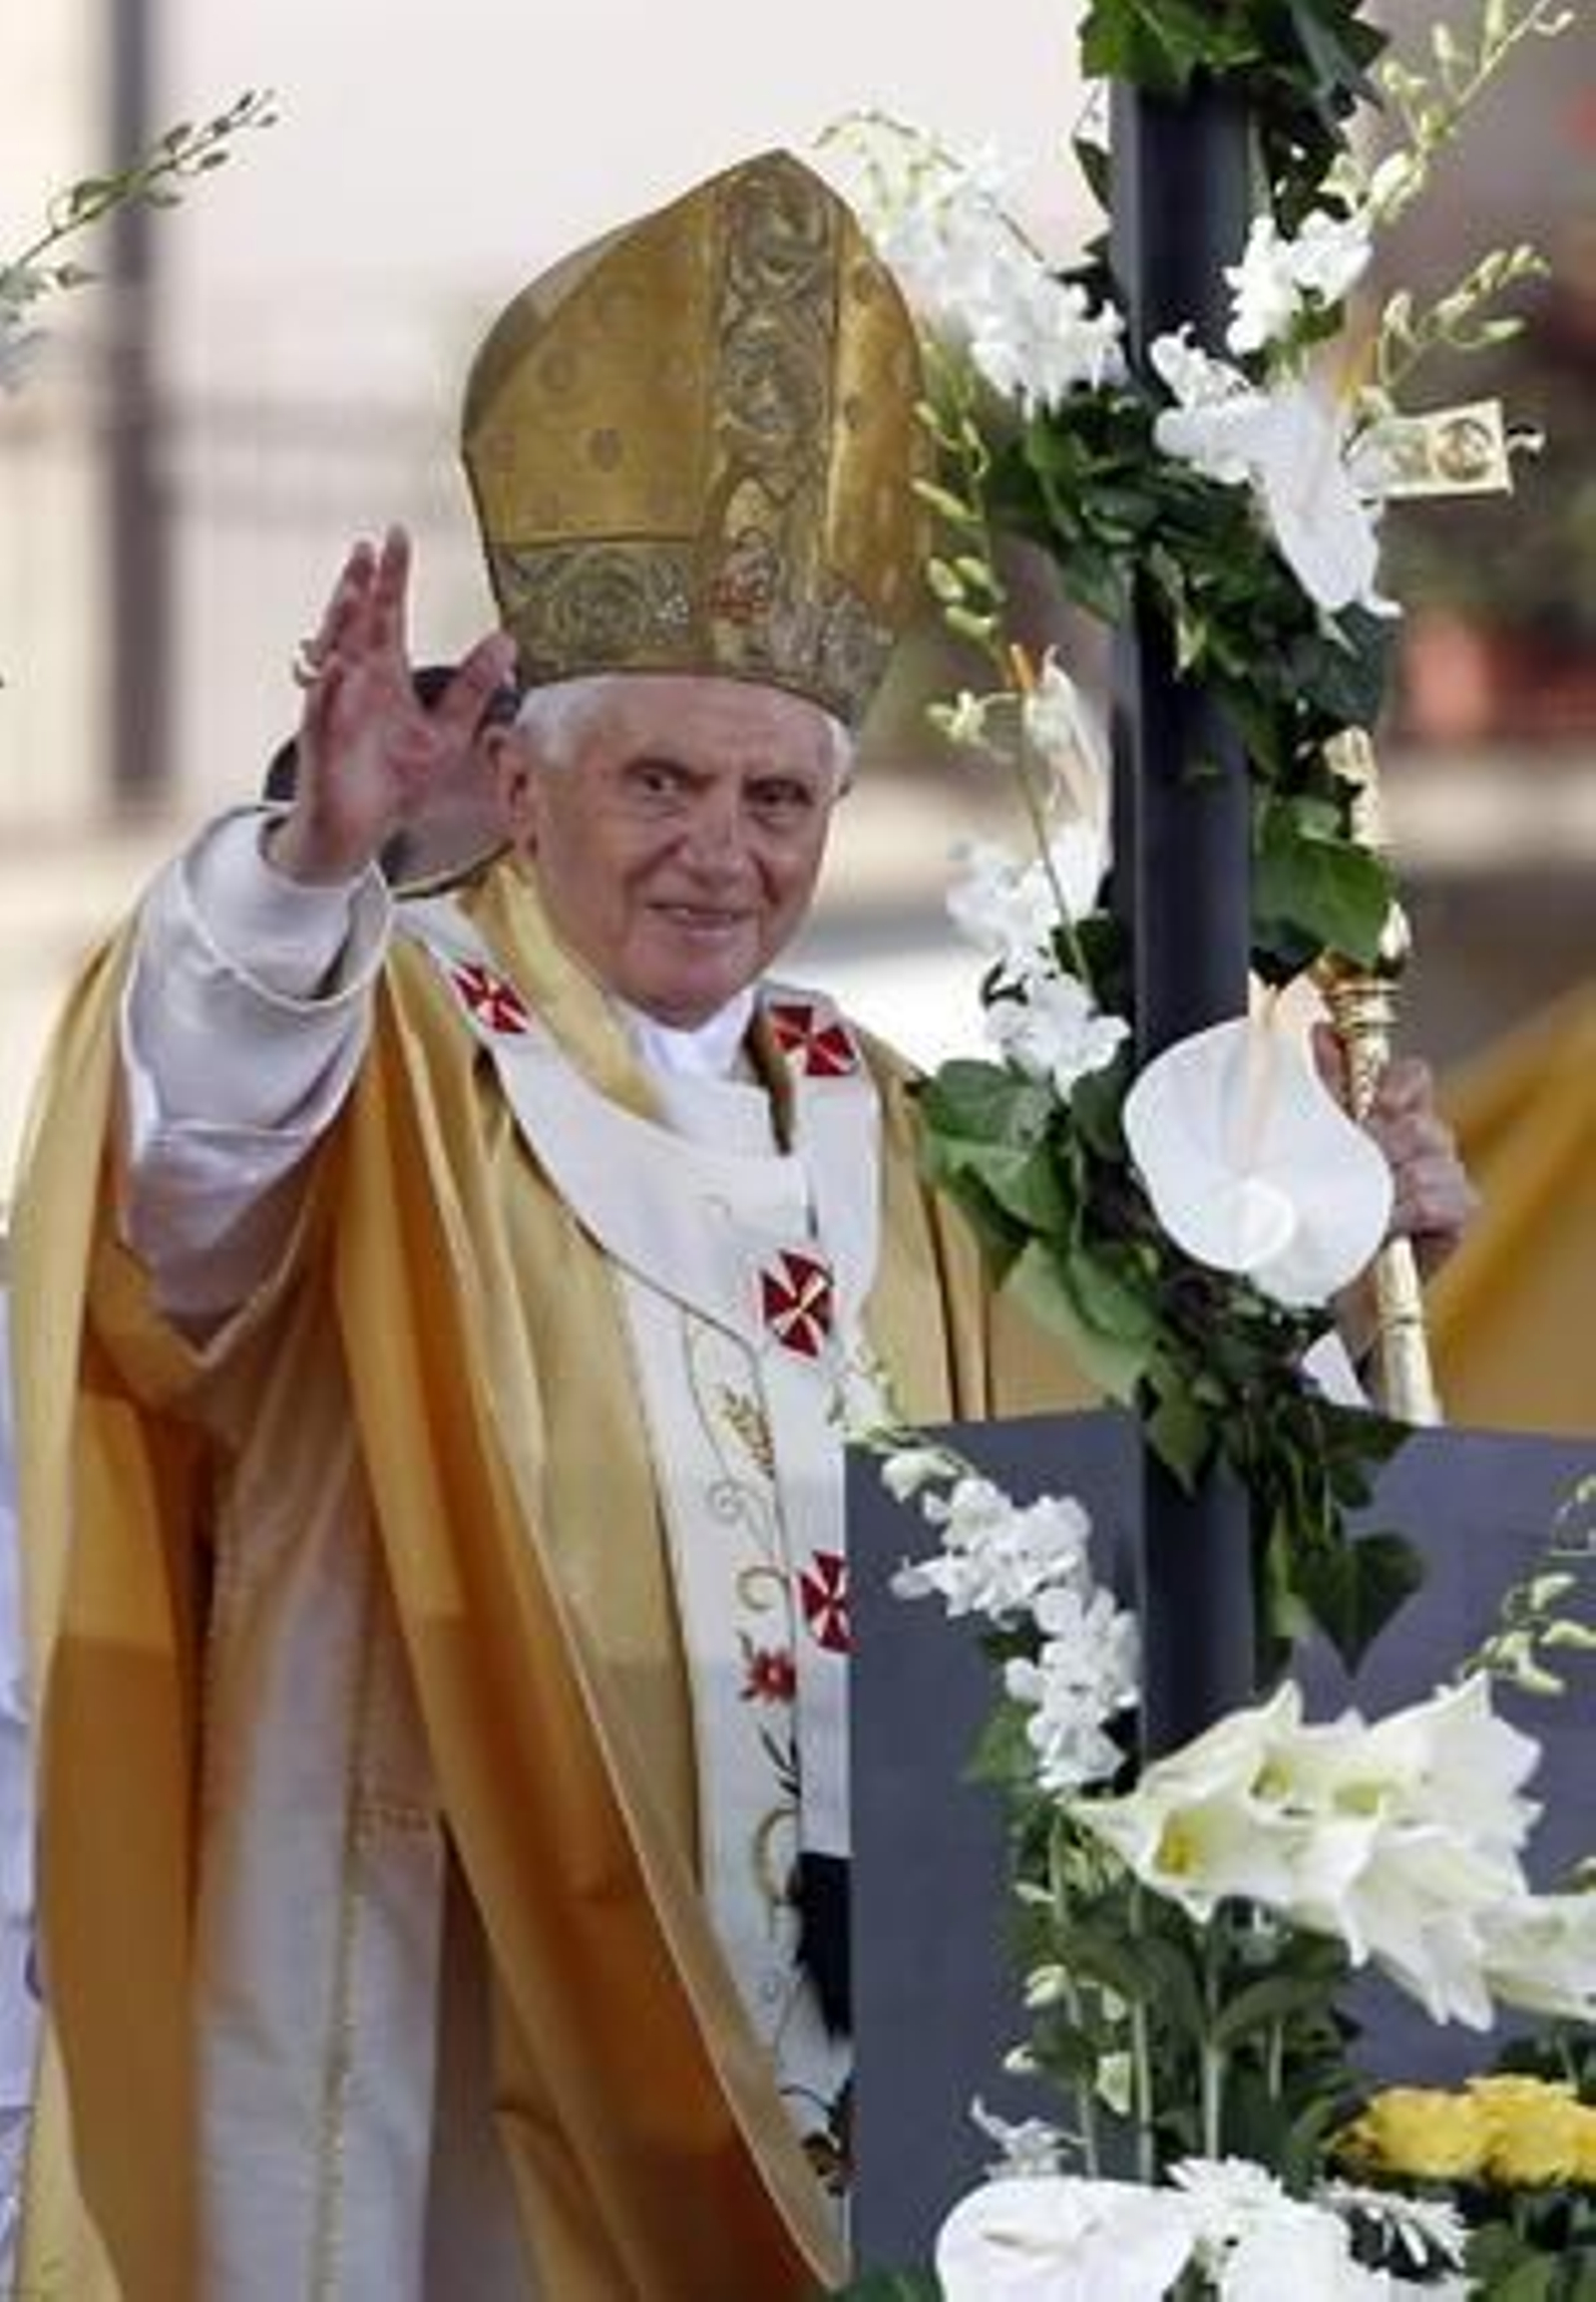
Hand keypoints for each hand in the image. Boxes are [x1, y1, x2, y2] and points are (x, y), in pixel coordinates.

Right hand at [270, 527, 516, 884]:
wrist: (360, 829)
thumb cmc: (395, 779)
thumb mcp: (446, 731)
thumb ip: (473, 688)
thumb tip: (507, 642)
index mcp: (383, 675)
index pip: (387, 616)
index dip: (392, 577)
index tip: (398, 536)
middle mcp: (355, 682)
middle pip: (357, 623)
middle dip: (361, 583)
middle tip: (370, 545)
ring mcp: (334, 707)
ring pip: (334, 655)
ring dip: (341, 622)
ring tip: (355, 589)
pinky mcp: (321, 741)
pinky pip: (322, 709)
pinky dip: (329, 688)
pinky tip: (340, 665)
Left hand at [1312, 1023, 1477, 1279]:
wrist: (1324, 1274)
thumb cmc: (1320, 1207)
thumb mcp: (1314, 1142)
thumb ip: (1325, 1087)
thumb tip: (1323, 1032)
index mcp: (1394, 1114)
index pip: (1412, 1077)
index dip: (1394, 1086)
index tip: (1374, 1107)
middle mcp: (1426, 1139)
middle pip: (1420, 1122)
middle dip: (1378, 1147)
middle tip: (1348, 1172)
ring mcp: (1446, 1174)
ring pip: (1430, 1160)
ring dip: (1387, 1185)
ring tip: (1360, 1208)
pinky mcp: (1457, 1213)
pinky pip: (1440, 1197)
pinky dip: (1407, 1211)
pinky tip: (1385, 1227)